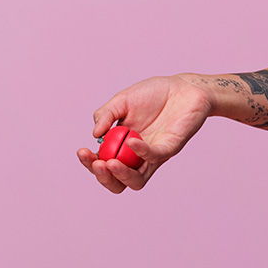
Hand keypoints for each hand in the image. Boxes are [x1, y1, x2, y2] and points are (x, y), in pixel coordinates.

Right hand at [76, 74, 212, 193]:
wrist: (185, 87)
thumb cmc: (155, 93)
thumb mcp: (123, 100)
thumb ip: (106, 114)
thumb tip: (94, 135)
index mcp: (122, 146)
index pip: (103, 165)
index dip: (90, 163)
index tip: (82, 151)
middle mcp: (137, 156)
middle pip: (117, 181)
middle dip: (103, 177)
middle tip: (97, 163)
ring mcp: (154, 155)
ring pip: (136, 181)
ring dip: (120, 176)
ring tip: (110, 163)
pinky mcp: (170, 148)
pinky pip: (154, 157)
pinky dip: (141, 152)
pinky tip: (132, 140)